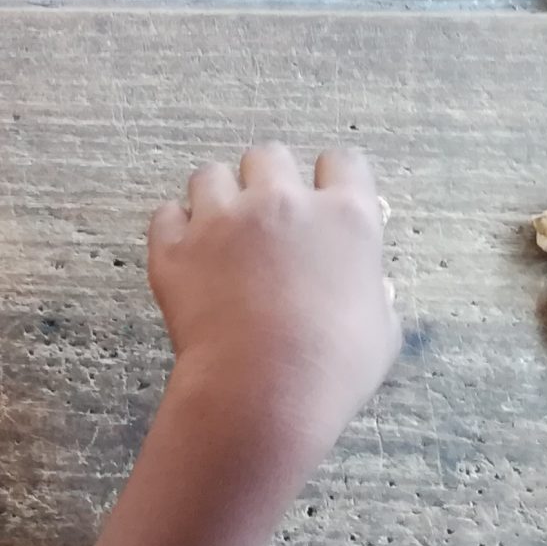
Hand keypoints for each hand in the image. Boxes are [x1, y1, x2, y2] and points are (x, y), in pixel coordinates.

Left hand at [147, 145, 399, 451]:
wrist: (262, 390)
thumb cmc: (332, 368)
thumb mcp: (381, 330)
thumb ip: (374, 293)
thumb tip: (370, 286)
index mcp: (345, 217)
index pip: (343, 161)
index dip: (332, 178)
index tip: (324, 197)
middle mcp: (283, 203)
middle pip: (269, 156)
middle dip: (266, 179)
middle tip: (265, 216)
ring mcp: (222, 220)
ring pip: (210, 174)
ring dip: (215, 197)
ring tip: (218, 232)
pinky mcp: (174, 246)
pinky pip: (165, 214)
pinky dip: (173, 230)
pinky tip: (184, 254)